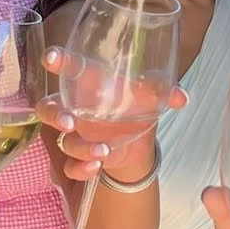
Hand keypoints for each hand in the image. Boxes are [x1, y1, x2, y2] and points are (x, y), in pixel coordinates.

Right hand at [40, 49, 187, 183]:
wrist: (138, 139)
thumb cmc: (135, 105)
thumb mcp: (149, 96)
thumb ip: (164, 92)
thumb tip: (182, 97)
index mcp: (87, 83)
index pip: (68, 67)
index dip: (56, 60)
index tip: (52, 59)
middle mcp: (74, 108)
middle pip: (47, 108)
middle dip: (54, 116)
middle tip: (69, 122)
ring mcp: (74, 135)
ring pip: (63, 141)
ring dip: (80, 147)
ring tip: (104, 151)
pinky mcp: (79, 157)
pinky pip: (70, 166)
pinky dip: (80, 169)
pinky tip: (96, 168)